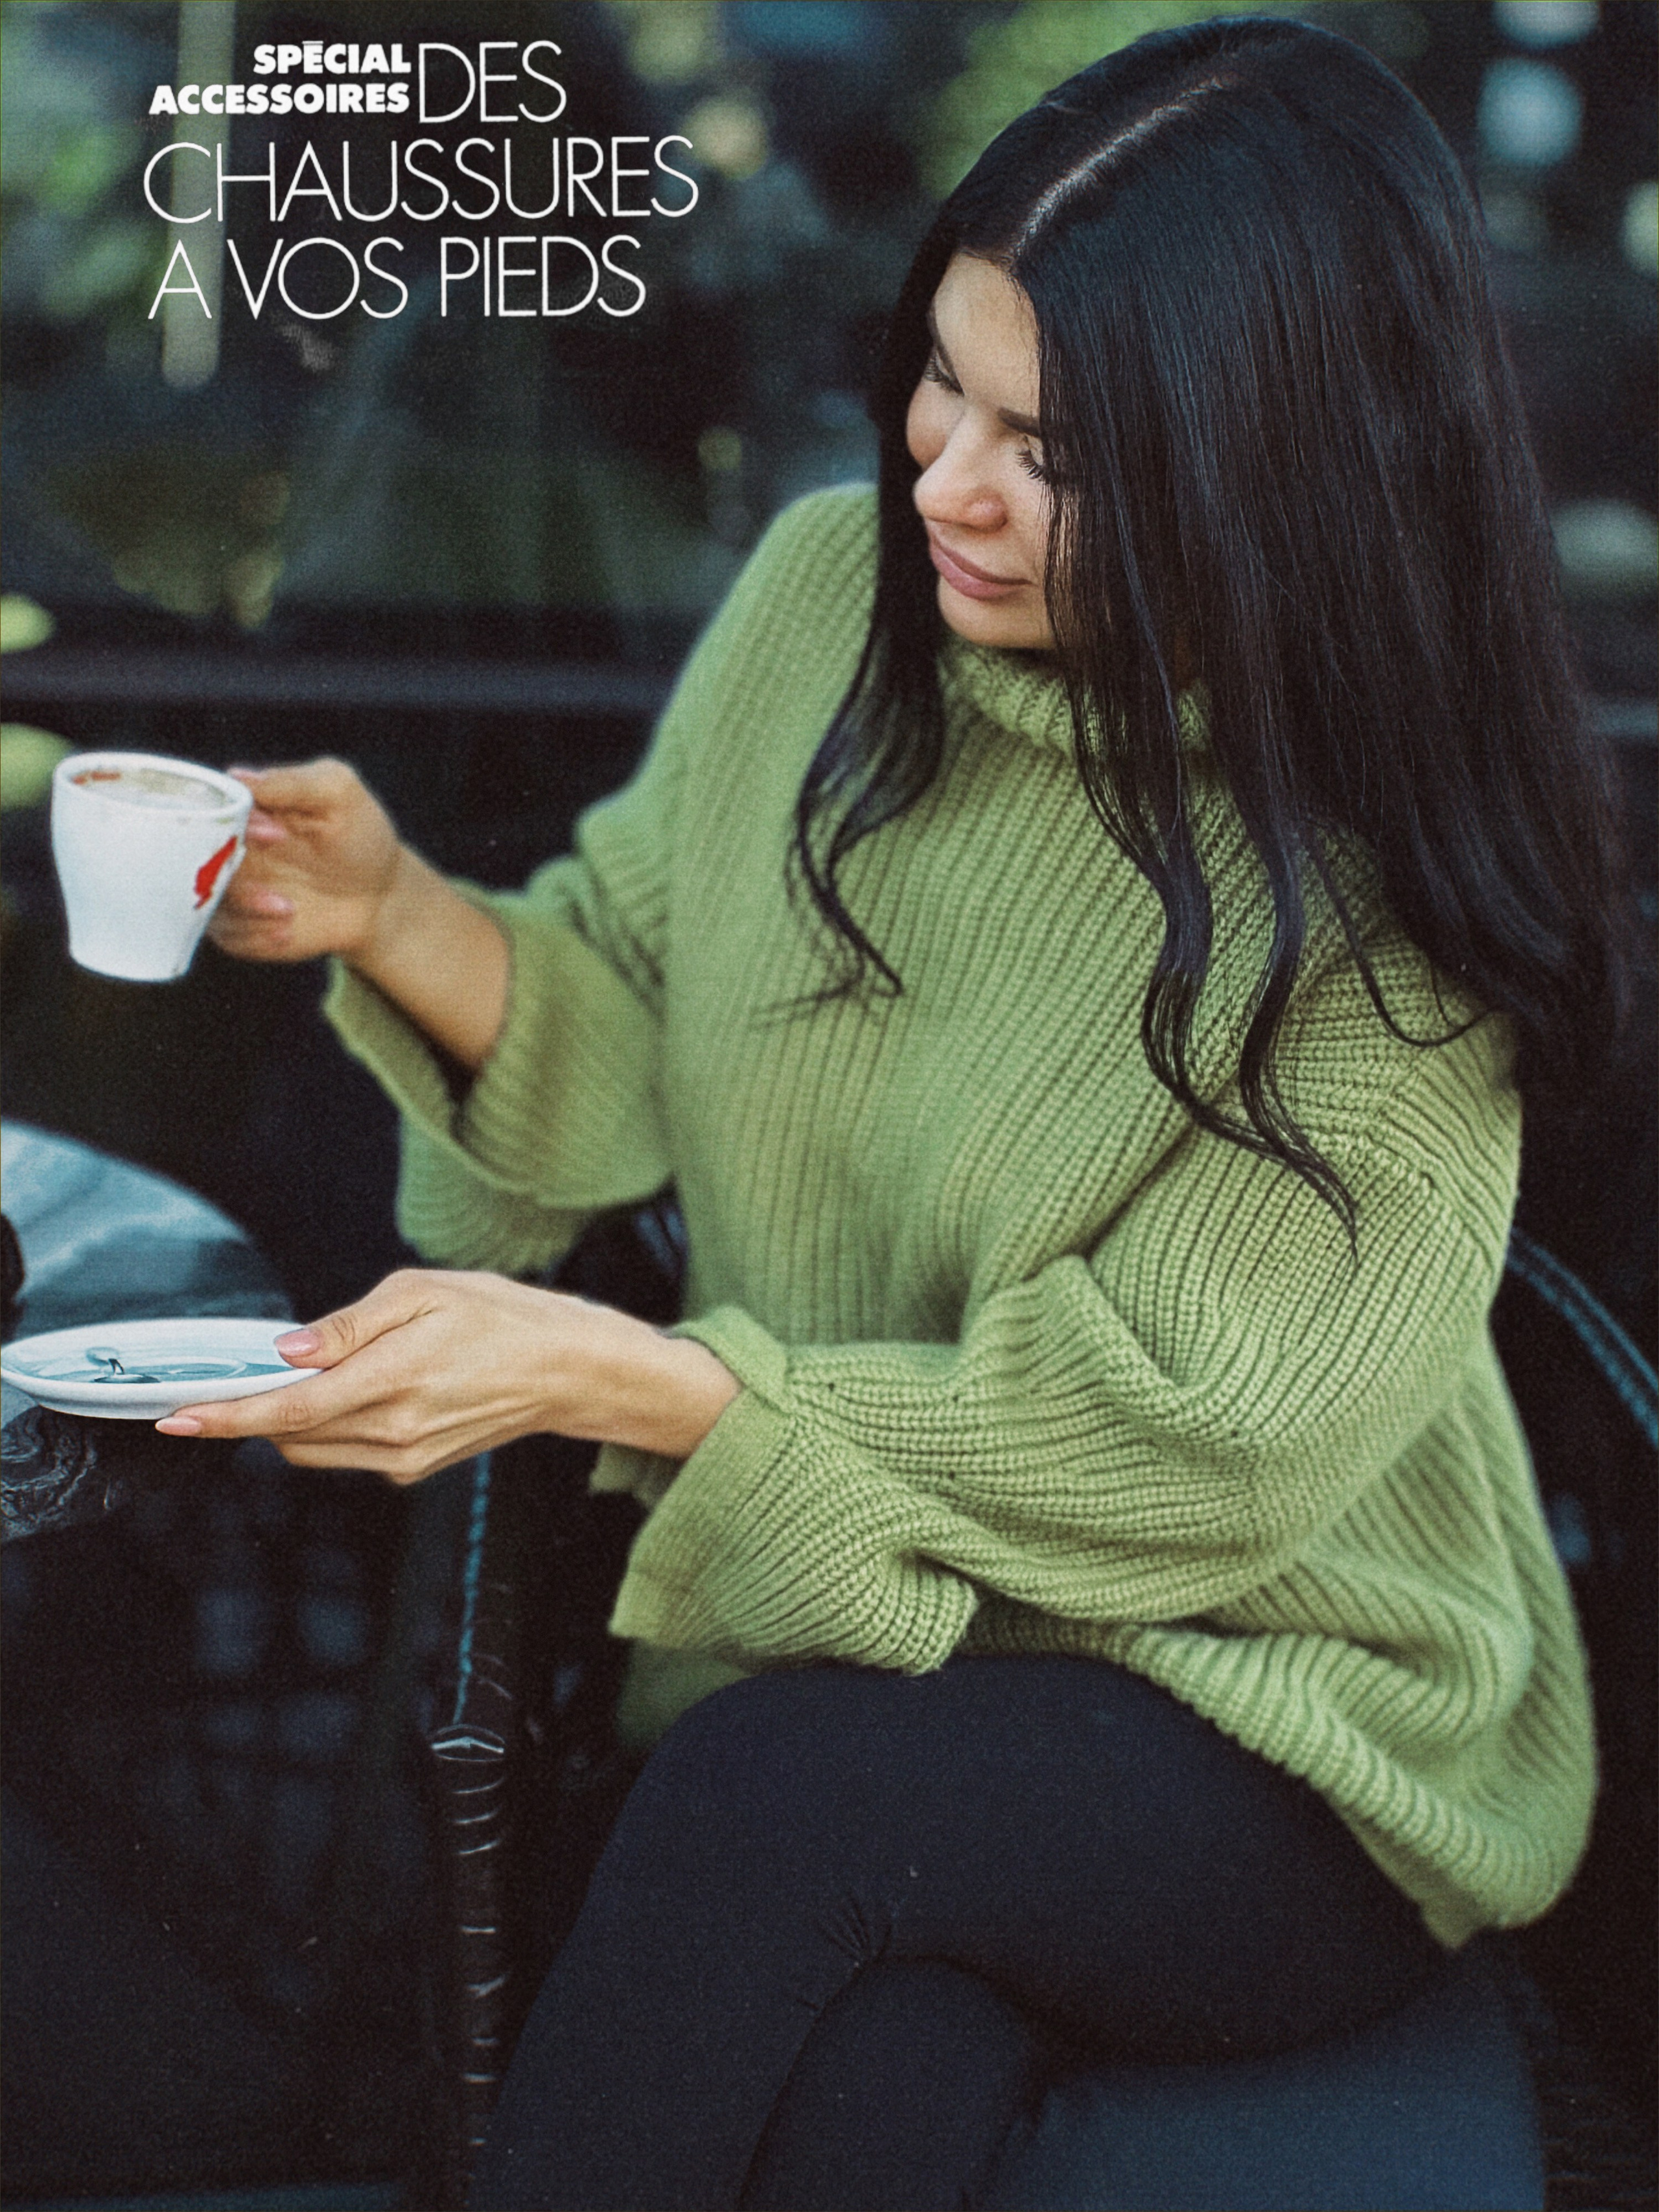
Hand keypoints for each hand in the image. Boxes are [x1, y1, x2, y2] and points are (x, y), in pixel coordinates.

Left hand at [154, 1268, 740, 1482]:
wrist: (572, 1371)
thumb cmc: (505, 1317)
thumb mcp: (425, 1292)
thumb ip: (348, 1326)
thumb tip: (288, 1352)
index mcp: (393, 1381)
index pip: (286, 1410)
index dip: (224, 1415)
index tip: (176, 1417)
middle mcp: (395, 1432)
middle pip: (288, 1435)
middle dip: (254, 1408)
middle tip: (251, 1365)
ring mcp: (405, 1457)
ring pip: (313, 1449)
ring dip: (290, 1417)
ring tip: (314, 1371)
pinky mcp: (416, 1467)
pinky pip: (347, 1452)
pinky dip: (329, 1425)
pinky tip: (357, 1389)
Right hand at [208, 758, 404, 965]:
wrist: (379, 895)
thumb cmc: (358, 834)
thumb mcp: (337, 794)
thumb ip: (291, 783)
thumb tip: (236, 776)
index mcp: (243, 808)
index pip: (211, 809)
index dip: (236, 822)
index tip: (277, 834)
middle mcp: (227, 847)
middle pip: (194, 857)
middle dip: (232, 872)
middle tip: (275, 884)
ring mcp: (230, 887)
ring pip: (204, 899)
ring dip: (244, 908)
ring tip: (288, 909)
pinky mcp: (239, 925)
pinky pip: (226, 934)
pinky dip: (254, 936)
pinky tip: (287, 931)